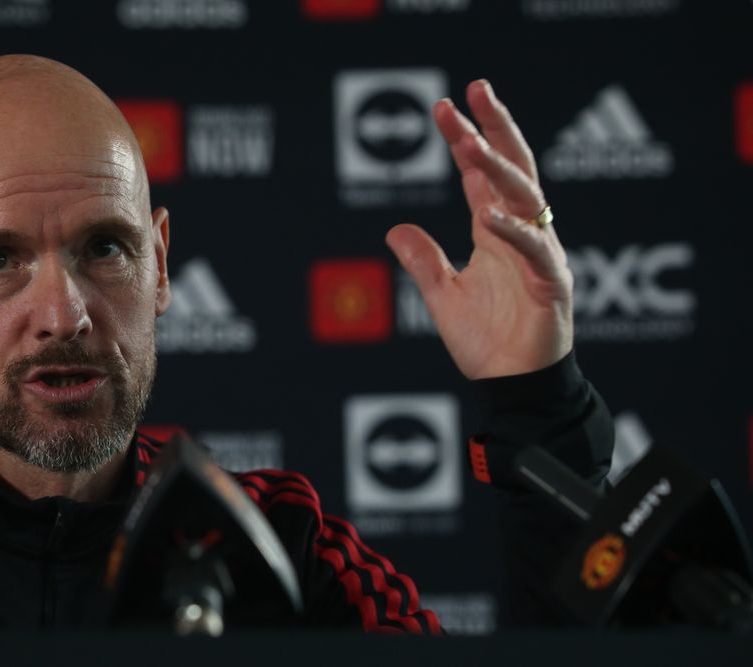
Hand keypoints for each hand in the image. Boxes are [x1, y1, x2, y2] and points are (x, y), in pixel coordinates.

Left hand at [385, 80, 572, 379]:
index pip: (481, 175)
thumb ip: (423, 261)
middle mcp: (521, 235)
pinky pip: (534, 250)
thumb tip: (394, 228)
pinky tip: (488, 214)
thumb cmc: (488, 344)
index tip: (443, 108)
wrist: (515, 389)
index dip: (465, 141)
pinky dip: (513, 231)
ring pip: (525, 197)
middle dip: (493, 127)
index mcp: (496, 233)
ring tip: (468, 141)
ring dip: (496, 167)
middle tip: (472, 90)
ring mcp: (540, 255)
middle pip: (512, 168)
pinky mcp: (552, 285)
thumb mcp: (442, 297)